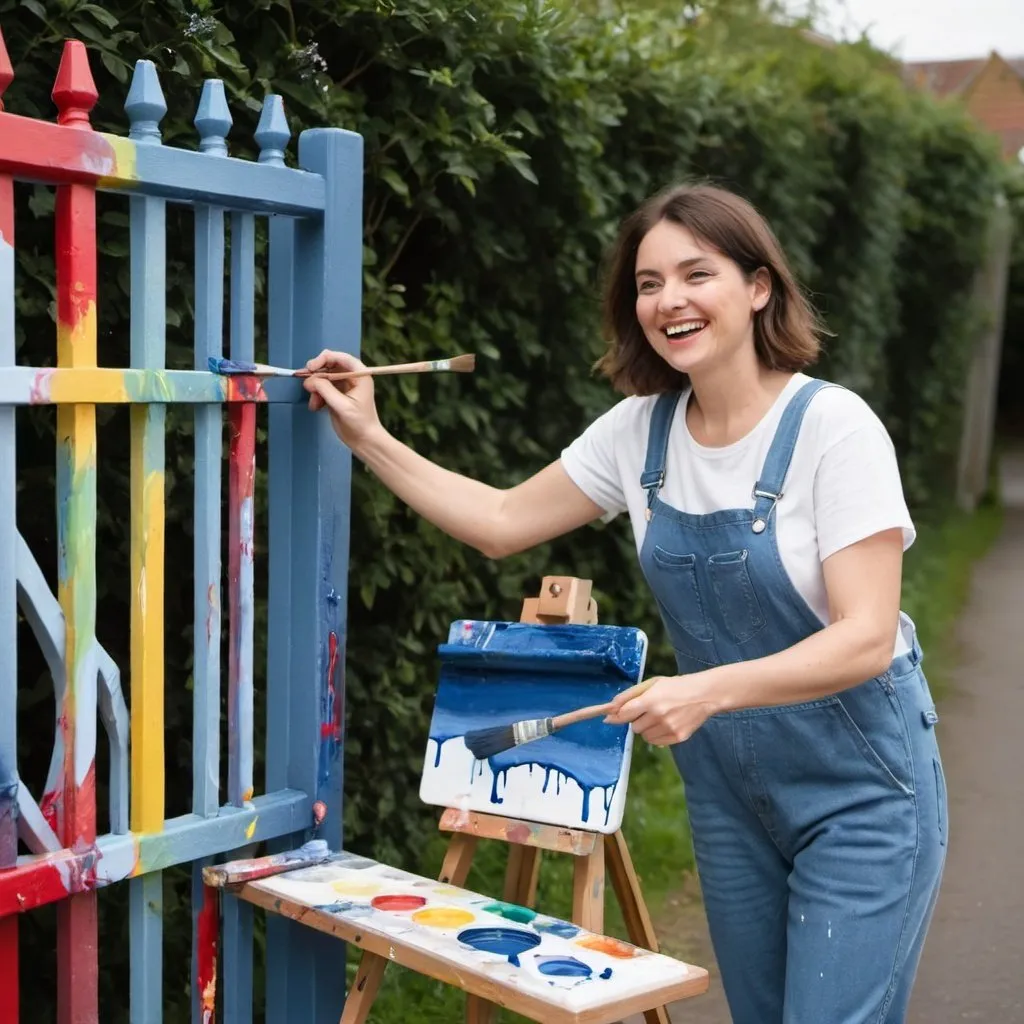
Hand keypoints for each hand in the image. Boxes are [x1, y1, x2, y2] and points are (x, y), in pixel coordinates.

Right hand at [303, 349, 382, 450]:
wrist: (363, 440)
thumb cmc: (359, 423)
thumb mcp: (342, 405)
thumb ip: (325, 390)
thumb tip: (309, 380)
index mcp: (360, 375)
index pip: (341, 358)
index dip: (324, 359)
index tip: (311, 367)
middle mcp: (352, 377)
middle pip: (329, 365)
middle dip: (316, 374)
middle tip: (307, 384)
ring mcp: (343, 385)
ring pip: (322, 377)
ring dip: (315, 388)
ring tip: (314, 402)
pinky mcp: (336, 394)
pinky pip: (321, 388)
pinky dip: (316, 396)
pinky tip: (316, 407)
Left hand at [604, 674, 719, 745]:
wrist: (705, 695)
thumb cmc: (676, 686)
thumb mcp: (652, 684)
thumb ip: (629, 695)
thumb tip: (610, 708)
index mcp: (651, 700)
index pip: (624, 714)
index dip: (619, 715)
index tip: (616, 715)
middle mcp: (659, 716)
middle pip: (633, 727)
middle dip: (637, 720)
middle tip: (648, 711)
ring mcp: (669, 728)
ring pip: (644, 736)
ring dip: (647, 728)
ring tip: (659, 717)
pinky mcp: (678, 738)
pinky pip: (656, 742)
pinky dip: (657, 735)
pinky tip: (666, 724)